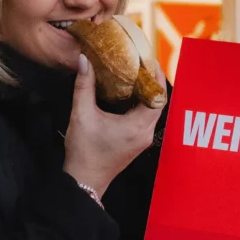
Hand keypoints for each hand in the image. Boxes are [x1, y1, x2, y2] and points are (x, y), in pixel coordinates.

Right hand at [62, 55, 160, 194]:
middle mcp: (145, 133)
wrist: (84, 179)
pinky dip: (141, 103)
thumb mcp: (81, 115)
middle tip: (142, 63)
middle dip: (152, 82)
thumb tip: (84, 60)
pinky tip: (130, 93)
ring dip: (147, 92)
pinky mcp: (137, 142)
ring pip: (153, 110)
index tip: (149, 60)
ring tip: (136, 74)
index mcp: (137, 126)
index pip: (158, 96)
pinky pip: (145, 118)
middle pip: (158, 102)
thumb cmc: (84, 151)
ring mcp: (143, 139)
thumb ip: (84, 86)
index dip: (156, 77)